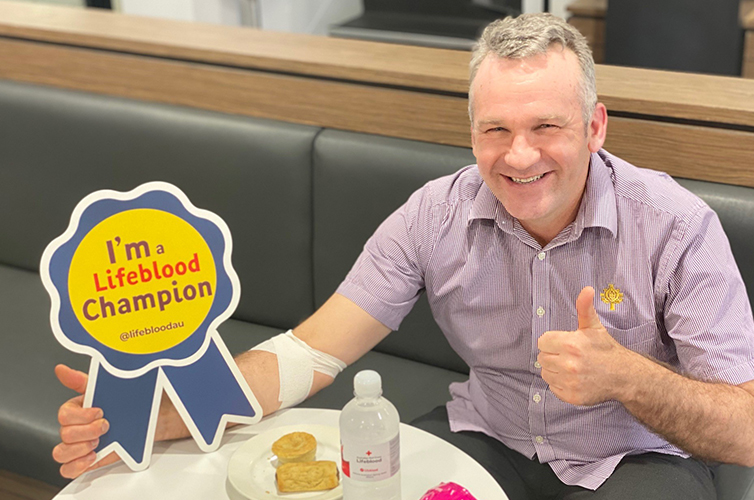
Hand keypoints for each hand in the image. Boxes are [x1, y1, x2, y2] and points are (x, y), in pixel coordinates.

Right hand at [52, 364, 118, 477]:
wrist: (144, 420)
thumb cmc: (123, 404)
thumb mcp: (105, 387)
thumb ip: (81, 380)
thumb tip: (61, 369)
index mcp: (75, 410)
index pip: (64, 415)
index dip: (81, 416)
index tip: (100, 412)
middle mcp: (74, 427)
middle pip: (64, 434)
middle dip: (87, 431)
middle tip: (106, 427)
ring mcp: (78, 445)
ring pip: (60, 453)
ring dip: (80, 448)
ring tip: (99, 442)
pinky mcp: (84, 460)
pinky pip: (67, 469)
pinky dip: (77, 466)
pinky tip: (93, 456)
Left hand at [537, 286, 637, 405]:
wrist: (623, 375)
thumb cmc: (605, 349)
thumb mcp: (594, 326)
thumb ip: (584, 308)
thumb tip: (586, 289)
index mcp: (570, 344)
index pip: (542, 342)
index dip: (551, 342)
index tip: (563, 344)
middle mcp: (568, 364)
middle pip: (542, 358)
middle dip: (552, 355)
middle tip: (568, 356)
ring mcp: (570, 382)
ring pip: (545, 373)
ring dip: (554, 370)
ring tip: (570, 367)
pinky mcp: (572, 396)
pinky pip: (553, 388)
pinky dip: (560, 384)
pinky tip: (572, 379)